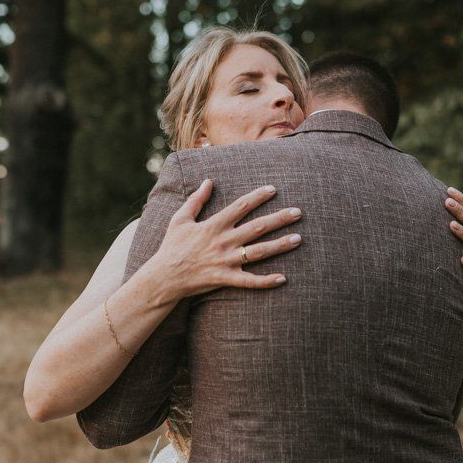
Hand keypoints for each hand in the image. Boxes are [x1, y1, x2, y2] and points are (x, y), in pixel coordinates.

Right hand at [151, 179, 302, 299]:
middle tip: (299, 212)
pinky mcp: (226, 278)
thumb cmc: (171, 247)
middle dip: (279, 218)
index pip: (241, 206)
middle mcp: (223, 241)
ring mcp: (226, 261)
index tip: (274, 190)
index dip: (258, 197)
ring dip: (280, 245)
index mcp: (214, 225)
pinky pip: (249, 281)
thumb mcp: (180, 218)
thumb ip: (196, 200)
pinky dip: (266, 281)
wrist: (164, 276)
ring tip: (299, 239)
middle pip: (257, 227)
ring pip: (259, 252)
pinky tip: (283, 278)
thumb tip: (208, 181)